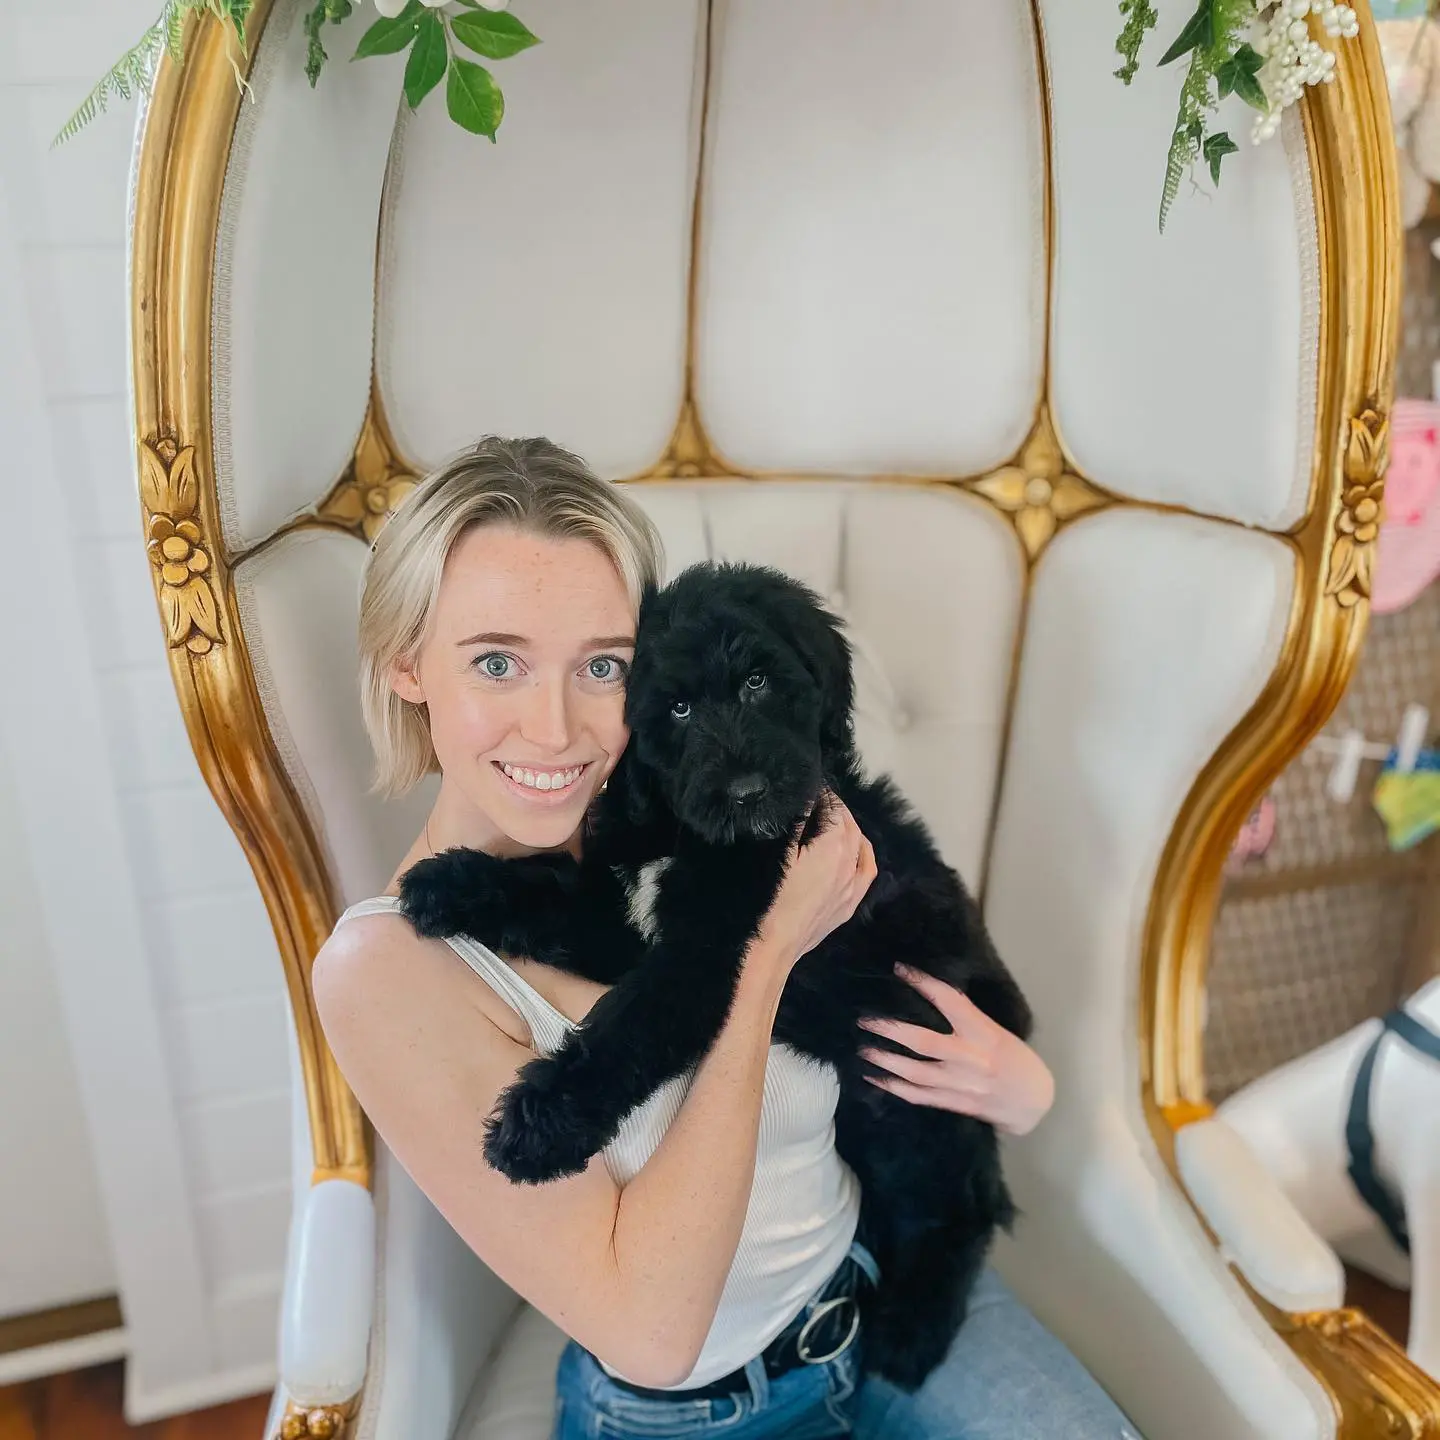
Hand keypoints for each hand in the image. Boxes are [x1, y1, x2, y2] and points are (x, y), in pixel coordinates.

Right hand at [752, 797, 875, 978]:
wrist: (769, 949)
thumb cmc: (767, 897)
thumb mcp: (775, 851)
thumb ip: (793, 819)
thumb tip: (803, 793)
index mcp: (835, 844)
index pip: (832, 805)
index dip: (819, 791)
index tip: (804, 784)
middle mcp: (850, 862)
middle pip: (848, 822)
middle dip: (833, 806)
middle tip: (810, 798)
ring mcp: (852, 886)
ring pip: (859, 845)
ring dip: (847, 827)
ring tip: (828, 820)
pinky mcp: (848, 906)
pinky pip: (865, 872)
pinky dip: (861, 854)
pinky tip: (854, 850)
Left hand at [859, 965, 1054, 1135]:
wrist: (1032, 1102)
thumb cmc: (1015, 1059)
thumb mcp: (997, 1031)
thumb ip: (967, 1018)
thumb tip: (932, 995)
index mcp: (984, 1033)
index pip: (950, 1001)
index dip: (923, 984)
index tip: (899, 969)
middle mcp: (970, 1058)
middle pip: (923, 1041)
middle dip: (891, 1029)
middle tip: (865, 1019)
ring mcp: (960, 1084)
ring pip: (915, 1072)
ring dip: (885, 1059)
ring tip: (862, 1048)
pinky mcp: (954, 1103)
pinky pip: (918, 1095)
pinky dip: (894, 1087)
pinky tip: (874, 1077)